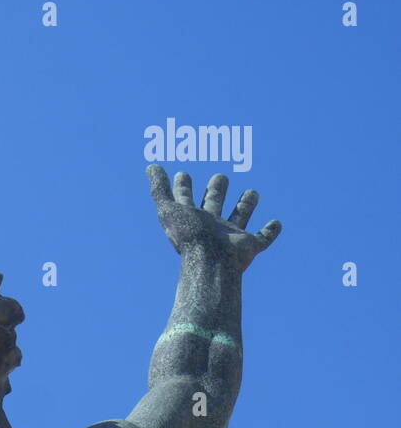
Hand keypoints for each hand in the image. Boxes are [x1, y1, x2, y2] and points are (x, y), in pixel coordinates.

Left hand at [146, 165, 280, 271]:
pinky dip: (270, 232)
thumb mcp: (168, 209)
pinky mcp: (249, 246)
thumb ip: (159, 188)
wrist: (212, 261)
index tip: (183, 174)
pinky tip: (276, 223)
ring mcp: (230, 237)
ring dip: (246, 206)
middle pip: (213, 205)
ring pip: (239, 217)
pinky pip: (263, 239)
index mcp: (190, 219)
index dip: (182, 187)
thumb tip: (151, 166)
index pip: (184, 200)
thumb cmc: (190, 236)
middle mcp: (209, 227)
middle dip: (216, 191)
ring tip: (252, 192)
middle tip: (220, 177)